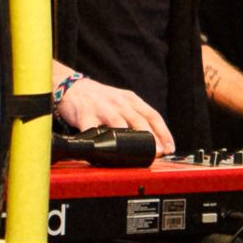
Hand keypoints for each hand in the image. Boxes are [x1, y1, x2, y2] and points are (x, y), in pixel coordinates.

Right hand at [57, 74, 174, 154]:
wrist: (73, 88)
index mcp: (131, 99)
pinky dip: (100, 142)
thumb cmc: (100, 100)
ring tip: (137, 154)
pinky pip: (93, 131)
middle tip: (158, 152)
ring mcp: (102, 108)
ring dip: (130, 141)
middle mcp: (119, 102)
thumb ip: (135, 116)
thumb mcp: (121, 102)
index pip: (153, 115)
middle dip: (152, 138)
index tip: (169, 148)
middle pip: (140, 120)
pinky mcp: (85, 115)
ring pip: (120, 125)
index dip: (164, 132)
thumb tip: (154, 141)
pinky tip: (105, 152)